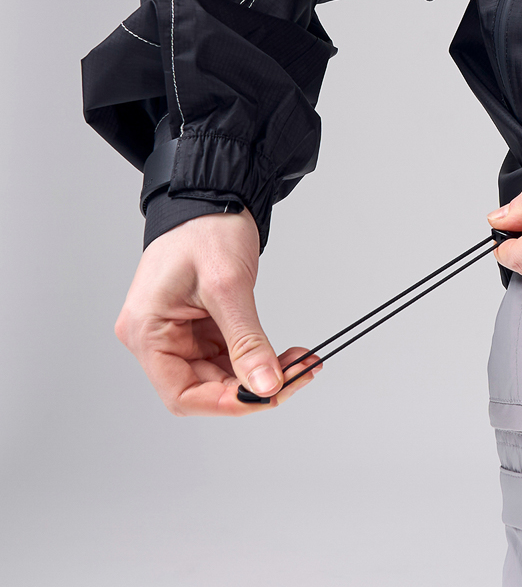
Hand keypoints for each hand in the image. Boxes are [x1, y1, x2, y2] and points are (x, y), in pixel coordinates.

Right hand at [115, 210, 319, 414]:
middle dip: (252, 387)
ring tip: (299, 365)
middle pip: (203, 386)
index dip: (226, 402)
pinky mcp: (198, 324)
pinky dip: (256, 356)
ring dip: (259, 373)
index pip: (182, 392)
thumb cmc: (205, 228)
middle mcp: (155, 337)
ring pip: (219, 373)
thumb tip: (266, 385)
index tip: (267, 396)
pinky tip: (284, 354)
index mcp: (147, 331)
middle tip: (296, 378)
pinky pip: (227, 354)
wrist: (214, 193)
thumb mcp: (228, 286)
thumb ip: (246, 341)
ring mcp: (177, 331)